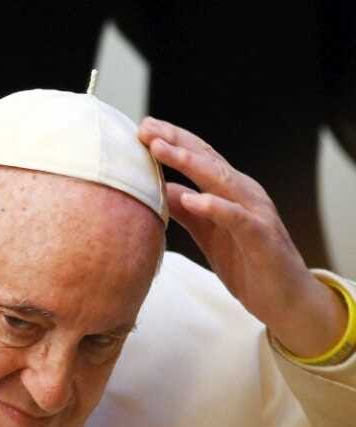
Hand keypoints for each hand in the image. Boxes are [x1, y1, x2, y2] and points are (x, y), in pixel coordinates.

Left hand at [138, 117, 346, 357]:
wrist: (286, 299)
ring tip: (160, 150)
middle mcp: (243, 193)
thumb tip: (159, 189)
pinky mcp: (263, 238)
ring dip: (190, 163)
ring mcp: (255, 213)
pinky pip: (238, 218)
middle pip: (207, 159)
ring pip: (221, 180)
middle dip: (174, 141)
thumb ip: (185, 210)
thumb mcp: (206, 233)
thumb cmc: (246, 261)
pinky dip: (215, 206)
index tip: (142, 128)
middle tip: (145, 128)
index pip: (198, 157)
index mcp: (229, 190)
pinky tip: (192, 199)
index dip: (171, 141)